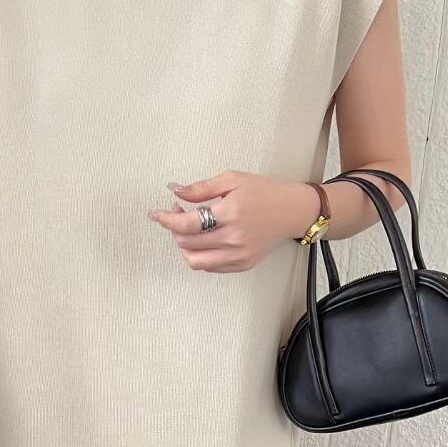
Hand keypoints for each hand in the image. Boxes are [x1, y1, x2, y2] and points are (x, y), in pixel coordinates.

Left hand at [148, 170, 319, 272]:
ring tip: (188, 230)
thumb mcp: (232, 179)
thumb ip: (200, 188)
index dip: (167, 219)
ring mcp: (238, 255)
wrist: (291, 211)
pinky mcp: (242, 265)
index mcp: (230, 213)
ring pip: (195, 261)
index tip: (156, 214)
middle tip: (177, 213)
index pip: (187, 223)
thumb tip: (174, 191)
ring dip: (184, 246)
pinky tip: (203, 239)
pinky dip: (199, 255)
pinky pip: (210, 267)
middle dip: (174, 229)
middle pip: (187, 242)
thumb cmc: (262, 192)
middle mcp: (234, 238)